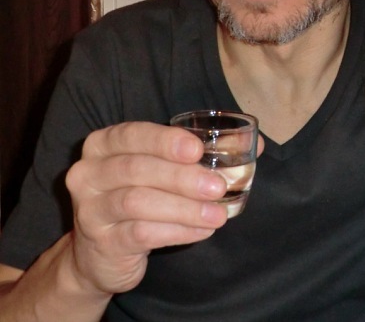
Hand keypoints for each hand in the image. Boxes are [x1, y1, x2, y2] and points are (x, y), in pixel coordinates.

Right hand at [63, 122, 230, 295]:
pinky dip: (177, 231)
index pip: (131, 134)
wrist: (102, 252)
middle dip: (182, 177)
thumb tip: (254, 144)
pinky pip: (140, 234)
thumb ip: (205, 153)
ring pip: (138, 202)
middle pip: (136, 169)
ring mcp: (90, 209)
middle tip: (218, 186)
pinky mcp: (101, 242)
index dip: (164, 141)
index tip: (197, 150)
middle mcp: (88, 173)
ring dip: (184, 208)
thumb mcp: (166, 169)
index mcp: (104, 144)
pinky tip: (202, 232)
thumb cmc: (143, 195)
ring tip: (217, 215)